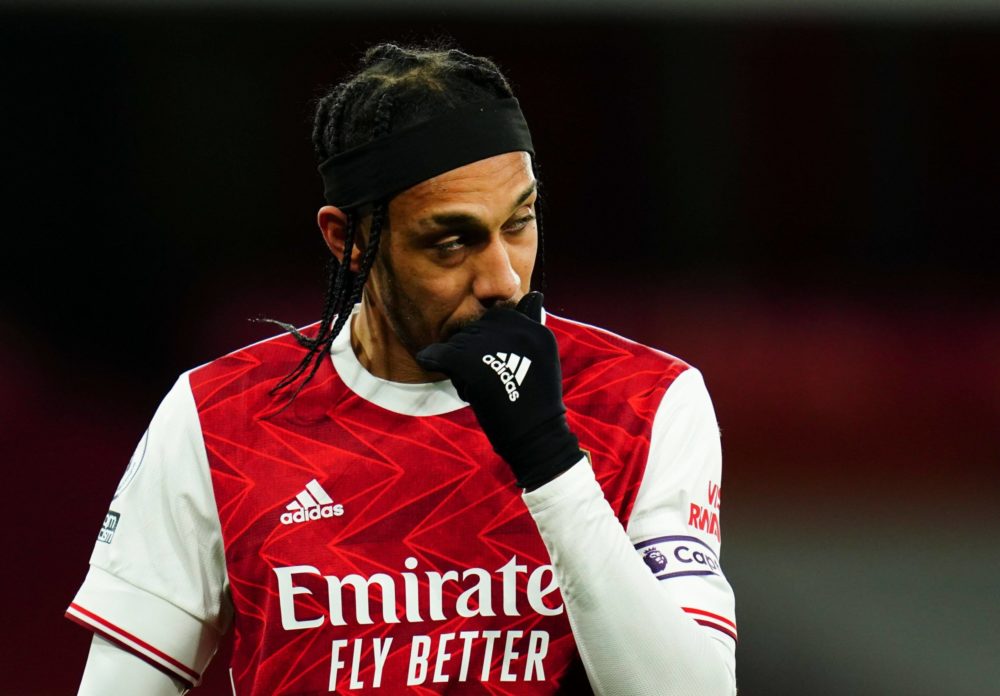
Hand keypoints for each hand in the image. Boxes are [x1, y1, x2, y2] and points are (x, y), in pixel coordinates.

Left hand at [416, 292, 582, 488]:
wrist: (538, 441)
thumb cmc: (534, 406)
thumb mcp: (541, 360)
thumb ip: (530, 330)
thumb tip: (533, 295)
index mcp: (537, 330)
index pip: (498, 318)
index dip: (487, 340)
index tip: (492, 364)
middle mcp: (521, 333)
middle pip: (477, 329)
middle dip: (472, 350)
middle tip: (485, 380)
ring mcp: (499, 348)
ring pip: (461, 343)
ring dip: (461, 362)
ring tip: (479, 389)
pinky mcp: (478, 366)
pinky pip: (446, 354)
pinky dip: (433, 357)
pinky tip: (428, 360)